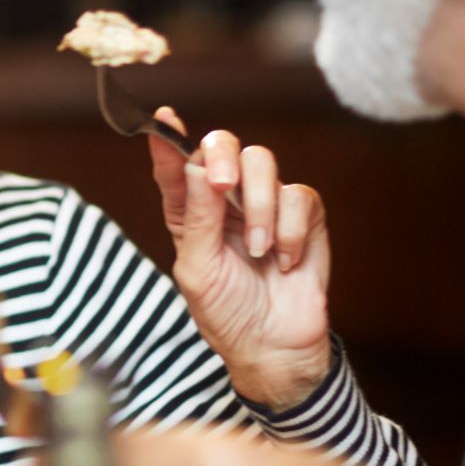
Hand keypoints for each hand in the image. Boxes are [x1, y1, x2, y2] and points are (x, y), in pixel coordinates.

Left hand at [148, 111, 331, 408]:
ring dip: (260, 207)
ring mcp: (264, 203)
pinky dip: (290, 230)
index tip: (163, 118)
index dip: (167, 139)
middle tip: (224, 186)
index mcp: (189, 212)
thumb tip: (197, 167)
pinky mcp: (301, 215)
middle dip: (222, 157)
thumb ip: (197, 217)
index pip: (176, 166)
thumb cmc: (227, 312)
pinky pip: (298, 196)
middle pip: (223, 145)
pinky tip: (284, 260)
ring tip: (258, 251)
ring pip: (262, 162)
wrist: (274, 346)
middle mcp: (224, 200)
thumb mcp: (199, 270)